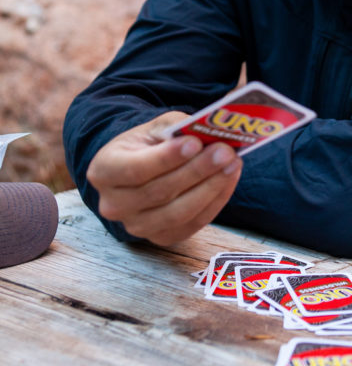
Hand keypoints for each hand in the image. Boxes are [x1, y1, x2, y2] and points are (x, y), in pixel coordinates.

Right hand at [86, 112, 241, 247]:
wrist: (142, 170)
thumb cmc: (149, 145)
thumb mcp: (156, 128)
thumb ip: (177, 129)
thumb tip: (209, 132)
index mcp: (103, 171)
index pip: (134, 169)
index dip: (166, 158)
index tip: (195, 143)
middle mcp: (114, 205)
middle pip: (160, 192)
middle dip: (197, 170)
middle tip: (225, 151)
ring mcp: (136, 226)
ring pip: (178, 213)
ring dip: (211, 188)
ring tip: (233, 163)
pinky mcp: (160, 238)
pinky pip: (192, 224)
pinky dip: (215, 201)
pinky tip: (229, 179)